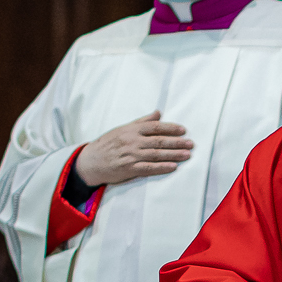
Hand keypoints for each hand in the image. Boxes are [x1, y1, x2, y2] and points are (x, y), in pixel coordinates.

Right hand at [73, 111, 192, 186]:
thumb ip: (142, 121)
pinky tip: (173, 166)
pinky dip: (162, 167)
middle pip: (159, 141)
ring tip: (187, 155)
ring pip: (156, 155)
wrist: (90, 161)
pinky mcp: (129, 169)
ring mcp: (131, 156)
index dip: (170, 128)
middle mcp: (132, 142)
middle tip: (190, 143)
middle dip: (177, 142)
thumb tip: (158, 112)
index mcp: (132, 130)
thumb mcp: (123, 129)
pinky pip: (149, 168)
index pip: (155, 127)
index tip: (183, 130)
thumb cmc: (107, 144)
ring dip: (173, 155)